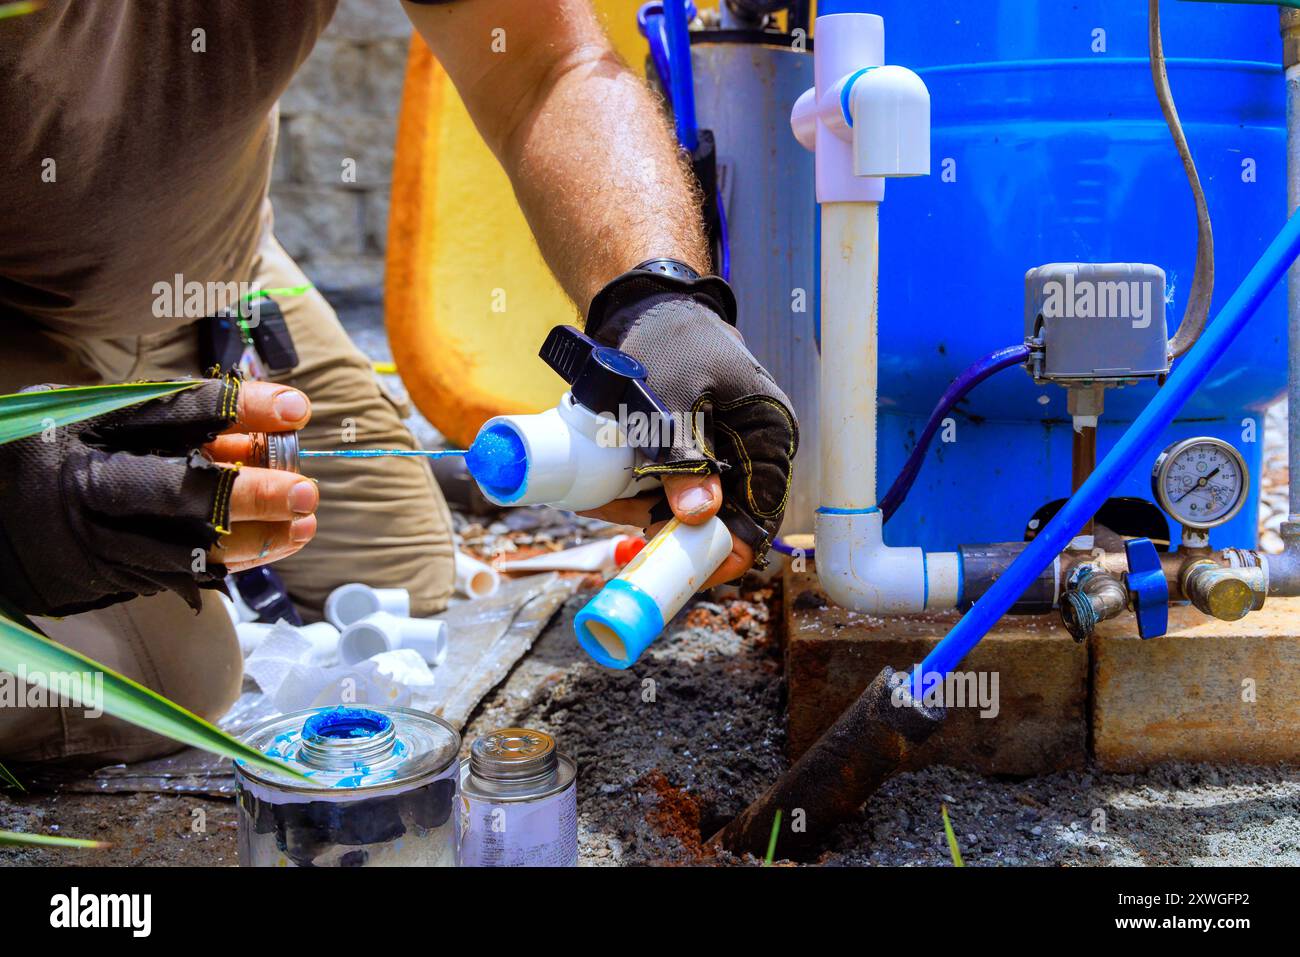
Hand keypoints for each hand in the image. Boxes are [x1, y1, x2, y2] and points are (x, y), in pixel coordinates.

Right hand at [0, 376, 314, 616]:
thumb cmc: (48, 451)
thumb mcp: (88, 414)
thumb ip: (160, 416)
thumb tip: (248, 423)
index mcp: (86, 430)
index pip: (173, 413)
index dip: (239, 408)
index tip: (294, 407)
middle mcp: (90, 489)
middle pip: (182, 492)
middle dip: (251, 494)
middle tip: (304, 489)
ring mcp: (100, 541)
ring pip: (191, 547)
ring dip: (257, 539)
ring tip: (305, 524)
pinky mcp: (111, 577)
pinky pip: (184, 572)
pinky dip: (234, 559)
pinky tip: (276, 544)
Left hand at [581, 282, 797, 583]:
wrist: (646, 305)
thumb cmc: (667, 337)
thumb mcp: (669, 396)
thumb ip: (681, 454)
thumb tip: (699, 515)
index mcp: (768, 435)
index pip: (760, 516)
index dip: (724, 552)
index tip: (680, 568)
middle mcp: (750, 451)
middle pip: (716, 519)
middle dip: (664, 528)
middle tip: (618, 531)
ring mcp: (719, 453)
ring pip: (683, 507)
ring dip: (640, 511)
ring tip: (597, 497)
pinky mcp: (689, 452)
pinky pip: (664, 488)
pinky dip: (633, 493)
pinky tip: (600, 488)